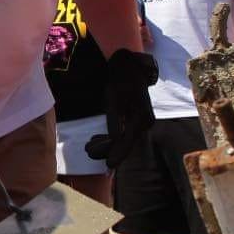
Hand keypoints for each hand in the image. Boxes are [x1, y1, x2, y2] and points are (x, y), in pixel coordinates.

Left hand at [90, 49, 156, 170]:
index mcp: (140, 119)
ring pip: (124, 139)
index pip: (127, 142)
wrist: (130, 68)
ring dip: (107, 144)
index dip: (117, 154)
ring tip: (89, 147)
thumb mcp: (113, 99)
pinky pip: (125, 133)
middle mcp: (144, 123)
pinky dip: (111, 137)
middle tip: (88, 151)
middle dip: (106, 149)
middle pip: (125, 143)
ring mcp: (142, 122)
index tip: (108, 165)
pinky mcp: (136, 120)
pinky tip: (97, 139)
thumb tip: (114, 139)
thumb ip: (114, 120)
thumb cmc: (121, 81)